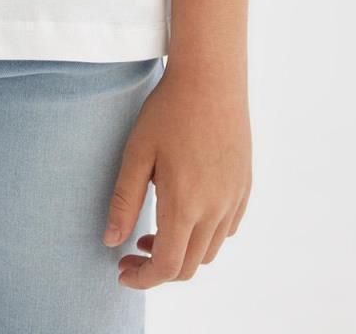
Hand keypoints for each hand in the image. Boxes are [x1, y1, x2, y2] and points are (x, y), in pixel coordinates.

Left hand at [101, 63, 251, 288]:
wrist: (211, 78)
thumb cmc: (169, 110)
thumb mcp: (137, 153)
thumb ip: (124, 201)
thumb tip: (111, 240)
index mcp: (185, 205)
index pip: (166, 266)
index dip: (142, 278)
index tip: (122, 270)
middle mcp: (215, 210)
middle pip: (189, 265)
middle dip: (158, 269)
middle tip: (131, 251)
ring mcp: (234, 199)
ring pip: (210, 251)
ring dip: (181, 253)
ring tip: (154, 231)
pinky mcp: (244, 186)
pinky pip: (228, 229)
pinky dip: (205, 236)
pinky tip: (187, 213)